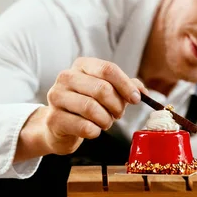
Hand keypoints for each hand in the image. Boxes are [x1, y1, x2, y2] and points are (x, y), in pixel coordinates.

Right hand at [16, 58, 145, 159]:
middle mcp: (66, 77)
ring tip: (105, 122)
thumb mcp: (107, 92)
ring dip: (106, 120)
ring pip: (91, 108)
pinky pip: (83, 126)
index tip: (137, 99)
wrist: (60, 126)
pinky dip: (95, 131)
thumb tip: (143, 92)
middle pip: (102, 89)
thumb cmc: (87, 105)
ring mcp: (57, 97)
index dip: (126, 85)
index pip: (108, 69)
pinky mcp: (53, 118)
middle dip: (117, 106)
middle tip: (118, 114)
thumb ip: (126, 87)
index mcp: (82, 65)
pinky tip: (93, 130)